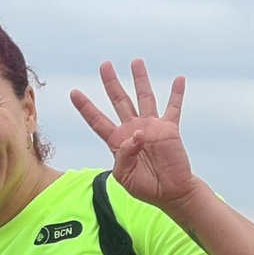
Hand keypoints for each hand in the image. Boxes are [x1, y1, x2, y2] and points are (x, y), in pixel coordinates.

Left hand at [72, 61, 205, 213]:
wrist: (170, 192)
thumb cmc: (145, 187)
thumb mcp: (124, 176)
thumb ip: (124, 156)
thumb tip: (136, 135)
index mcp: (117, 141)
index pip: (97, 120)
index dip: (85, 107)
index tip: (73, 92)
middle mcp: (132, 129)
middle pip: (119, 100)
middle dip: (111, 83)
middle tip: (105, 65)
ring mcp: (151, 126)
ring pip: (144, 97)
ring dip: (140, 79)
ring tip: (136, 62)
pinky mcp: (169, 129)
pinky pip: (173, 108)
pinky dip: (177, 94)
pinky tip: (179, 79)